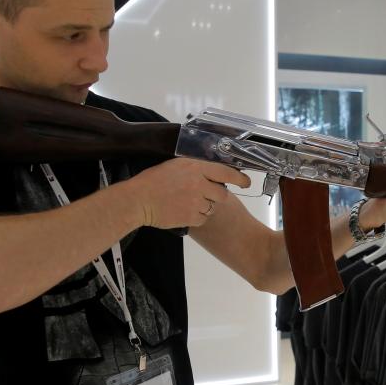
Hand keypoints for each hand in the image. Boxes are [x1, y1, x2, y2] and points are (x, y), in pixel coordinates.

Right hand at [125, 159, 250, 228]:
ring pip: (212, 207)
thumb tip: (212, 172)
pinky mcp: (192, 217)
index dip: (239, 178)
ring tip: (186, 202)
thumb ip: (195, 168)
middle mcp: (199, 184)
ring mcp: (196, 201)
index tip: (246, 182)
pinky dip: (196, 216)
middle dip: (215, 195)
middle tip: (201, 194)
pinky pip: (203, 218)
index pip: (226, 173)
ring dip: (204, 206)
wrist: (139, 200)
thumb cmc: (153, 181)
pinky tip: (182, 210)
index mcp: (196, 167)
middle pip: (222, 194)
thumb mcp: (176, 166)